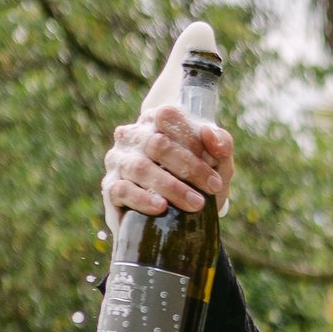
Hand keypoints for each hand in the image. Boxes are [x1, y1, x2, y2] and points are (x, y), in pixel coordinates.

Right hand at [102, 105, 233, 225]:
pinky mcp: (110, 186)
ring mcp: (118, 159)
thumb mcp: (218, 161)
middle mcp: (133, 135)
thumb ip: (221, 144)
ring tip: (195, 203)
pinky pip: (122, 189)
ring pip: (140, 168)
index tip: (216, 168)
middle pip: (157, 143)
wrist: (181, 214)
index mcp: (156, 120)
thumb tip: (209, 134)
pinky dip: (143, 199)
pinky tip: (161, 207)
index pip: (168, 117)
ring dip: (172, 187)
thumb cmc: (199, 178)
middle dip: (189, 168)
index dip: (192, 141)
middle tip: (212, 189)